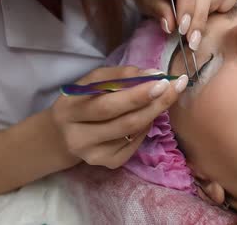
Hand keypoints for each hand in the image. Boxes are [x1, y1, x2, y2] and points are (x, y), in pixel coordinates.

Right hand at [49, 66, 187, 168]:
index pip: (107, 104)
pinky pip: (135, 144)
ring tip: (164, 97)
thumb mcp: (90, 83)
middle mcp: (78, 136)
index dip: (136, 94)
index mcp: (71, 109)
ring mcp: (93, 154)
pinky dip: (145, 128)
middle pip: (124, 122)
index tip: (161, 80)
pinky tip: (146, 117)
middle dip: (154, 104)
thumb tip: (153, 74)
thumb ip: (118, 75)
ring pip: (133, 133)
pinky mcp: (107, 163)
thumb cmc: (81, 101)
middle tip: (175, 88)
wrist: (61, 136)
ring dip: (154, 113)